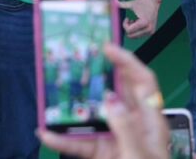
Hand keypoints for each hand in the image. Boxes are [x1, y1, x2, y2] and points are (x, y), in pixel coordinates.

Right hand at [38, 43, 168, 158]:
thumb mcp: (139, 154)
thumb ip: (124, 128)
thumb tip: (108, 101)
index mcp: (150, 119)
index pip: (142, 81)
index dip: (127, 62)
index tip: (107, 48)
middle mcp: (132, 124)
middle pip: (113, 92)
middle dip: (93, 77)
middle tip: (73, 60)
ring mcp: (115, 139)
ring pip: (91, 116)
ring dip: (71, 107)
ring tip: (52, 93)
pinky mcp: (101, 154)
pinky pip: (79, 143)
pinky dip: (62, 139)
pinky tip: (45, 134)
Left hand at [119, 0, 159, 38]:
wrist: (152, 2)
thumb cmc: (141, 2)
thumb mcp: (131, 3)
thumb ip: (122, 4)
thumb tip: (113, 1)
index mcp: (144, 22)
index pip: (129, 31)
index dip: (125, 25)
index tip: (127, 18)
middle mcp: (148, 29)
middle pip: (132, 36)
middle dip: (128, 28)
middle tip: (130, 20)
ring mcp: (150, 31)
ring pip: (135, 36)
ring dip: (132, 29)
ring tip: (135, 20)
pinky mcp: (151, 32)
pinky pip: (140, 35)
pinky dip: (136, 30)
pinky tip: (138, 22)